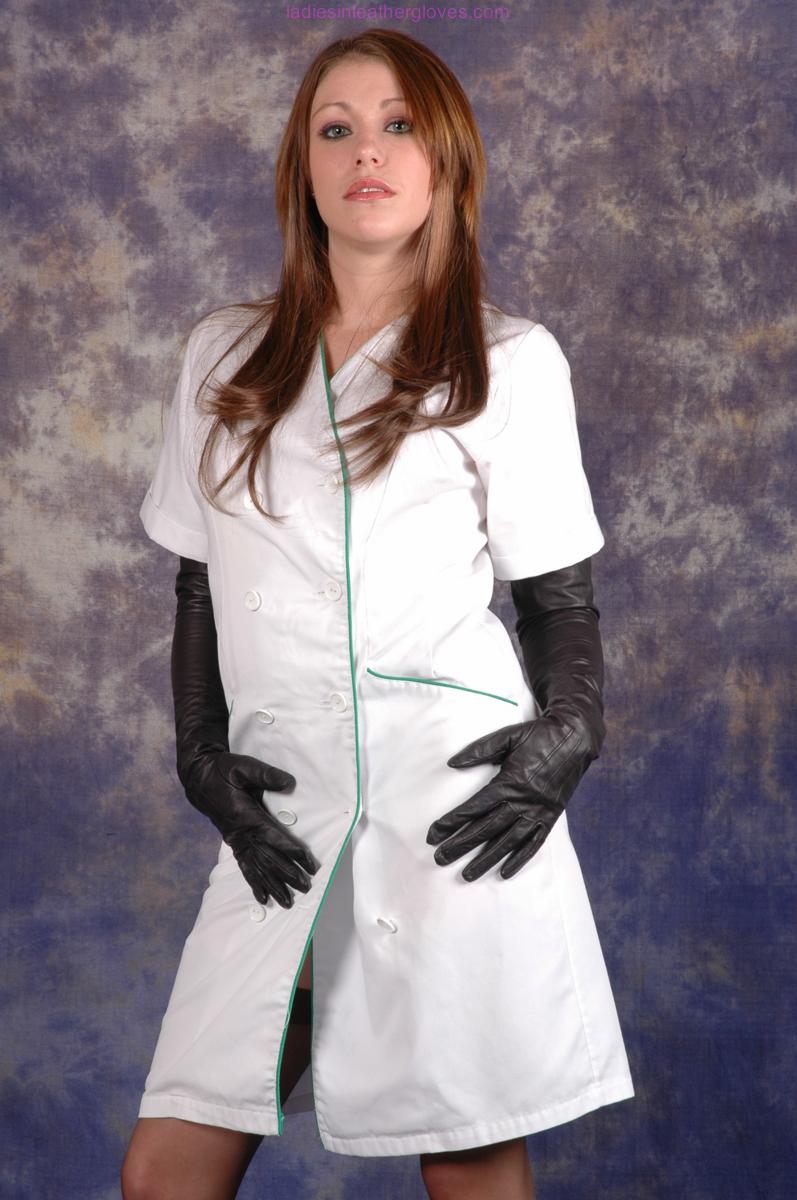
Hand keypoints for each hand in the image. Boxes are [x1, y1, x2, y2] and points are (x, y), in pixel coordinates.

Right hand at [182, 749, 318, 908]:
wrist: (198, 776)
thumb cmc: (223, 770)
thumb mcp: (244, 766)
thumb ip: (267, 776)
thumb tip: (290, 783)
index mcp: (246, 815)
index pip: (274, 838)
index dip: (292, 851)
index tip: (308, 863)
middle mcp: (241, 833)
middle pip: (268, 858)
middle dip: (287, 874)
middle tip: (305, 887)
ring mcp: (236, 839)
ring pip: (257, 867)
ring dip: (273, 885)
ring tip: (287, 902)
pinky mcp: (233, 841)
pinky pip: (244, 866)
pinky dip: (254, 883)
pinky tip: (262, 898)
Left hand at [426, 712, 592, 880]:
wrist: (576, 737)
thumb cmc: (538, 735)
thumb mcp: (507, 736)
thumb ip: (479, 750)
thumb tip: (452, 763)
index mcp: (510, 782)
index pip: (474, 807)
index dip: (452, 822)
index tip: (433, 834)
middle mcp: (523, 801)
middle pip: (487, 828)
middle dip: (461, 845)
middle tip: (440, 859)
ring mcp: (538, 811)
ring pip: (508, 841)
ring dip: (486, 859)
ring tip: (467, 875)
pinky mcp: (551, 817)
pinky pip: (534, 843)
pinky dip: (520, 859)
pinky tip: (505, 873)